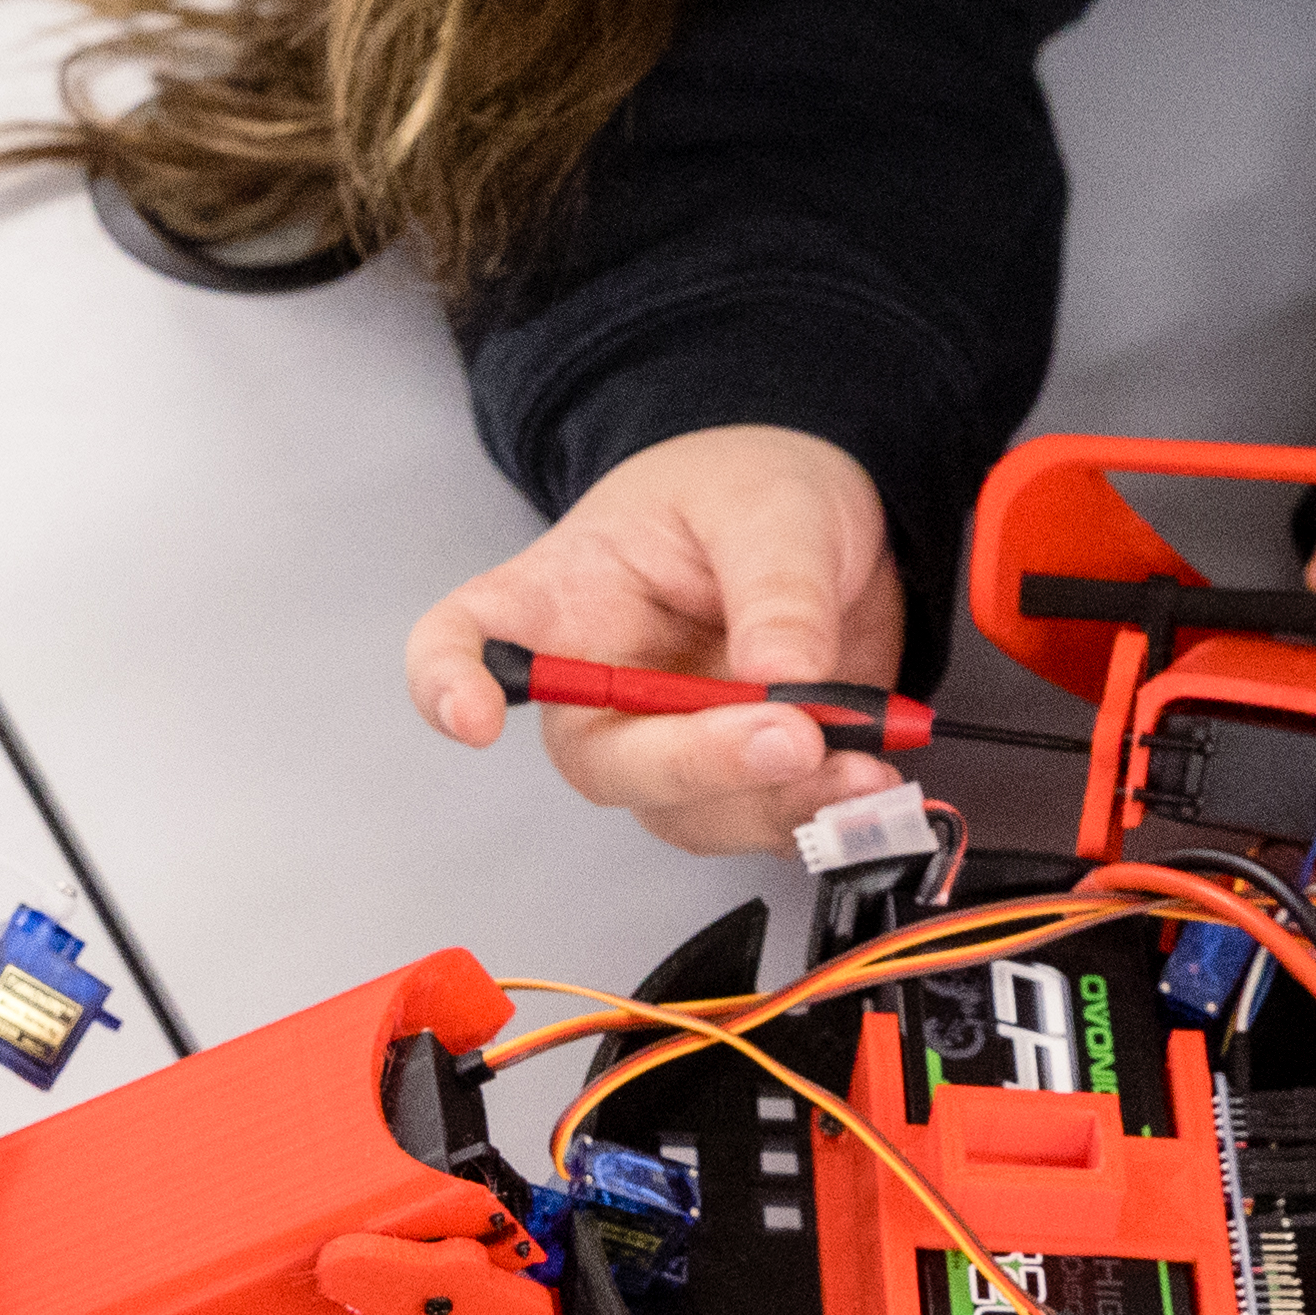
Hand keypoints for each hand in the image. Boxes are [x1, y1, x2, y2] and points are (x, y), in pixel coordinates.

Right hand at [403, 425, 910, 857]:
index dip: (449, 682)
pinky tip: (867, 783)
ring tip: (856, 765)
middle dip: (695, 763)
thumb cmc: (753, 492)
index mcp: (565, 597)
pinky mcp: (744, 776)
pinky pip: (763, 822)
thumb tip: (787, 675)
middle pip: (605, 761)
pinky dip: (820, 815)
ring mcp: (672, 743)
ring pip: (689, 813)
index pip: (467, 639)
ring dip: (773, 803)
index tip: (472, 714)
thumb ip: (777, 588)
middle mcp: (601, 688)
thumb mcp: (772, 508)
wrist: (825, 519)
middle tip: (786, 734)